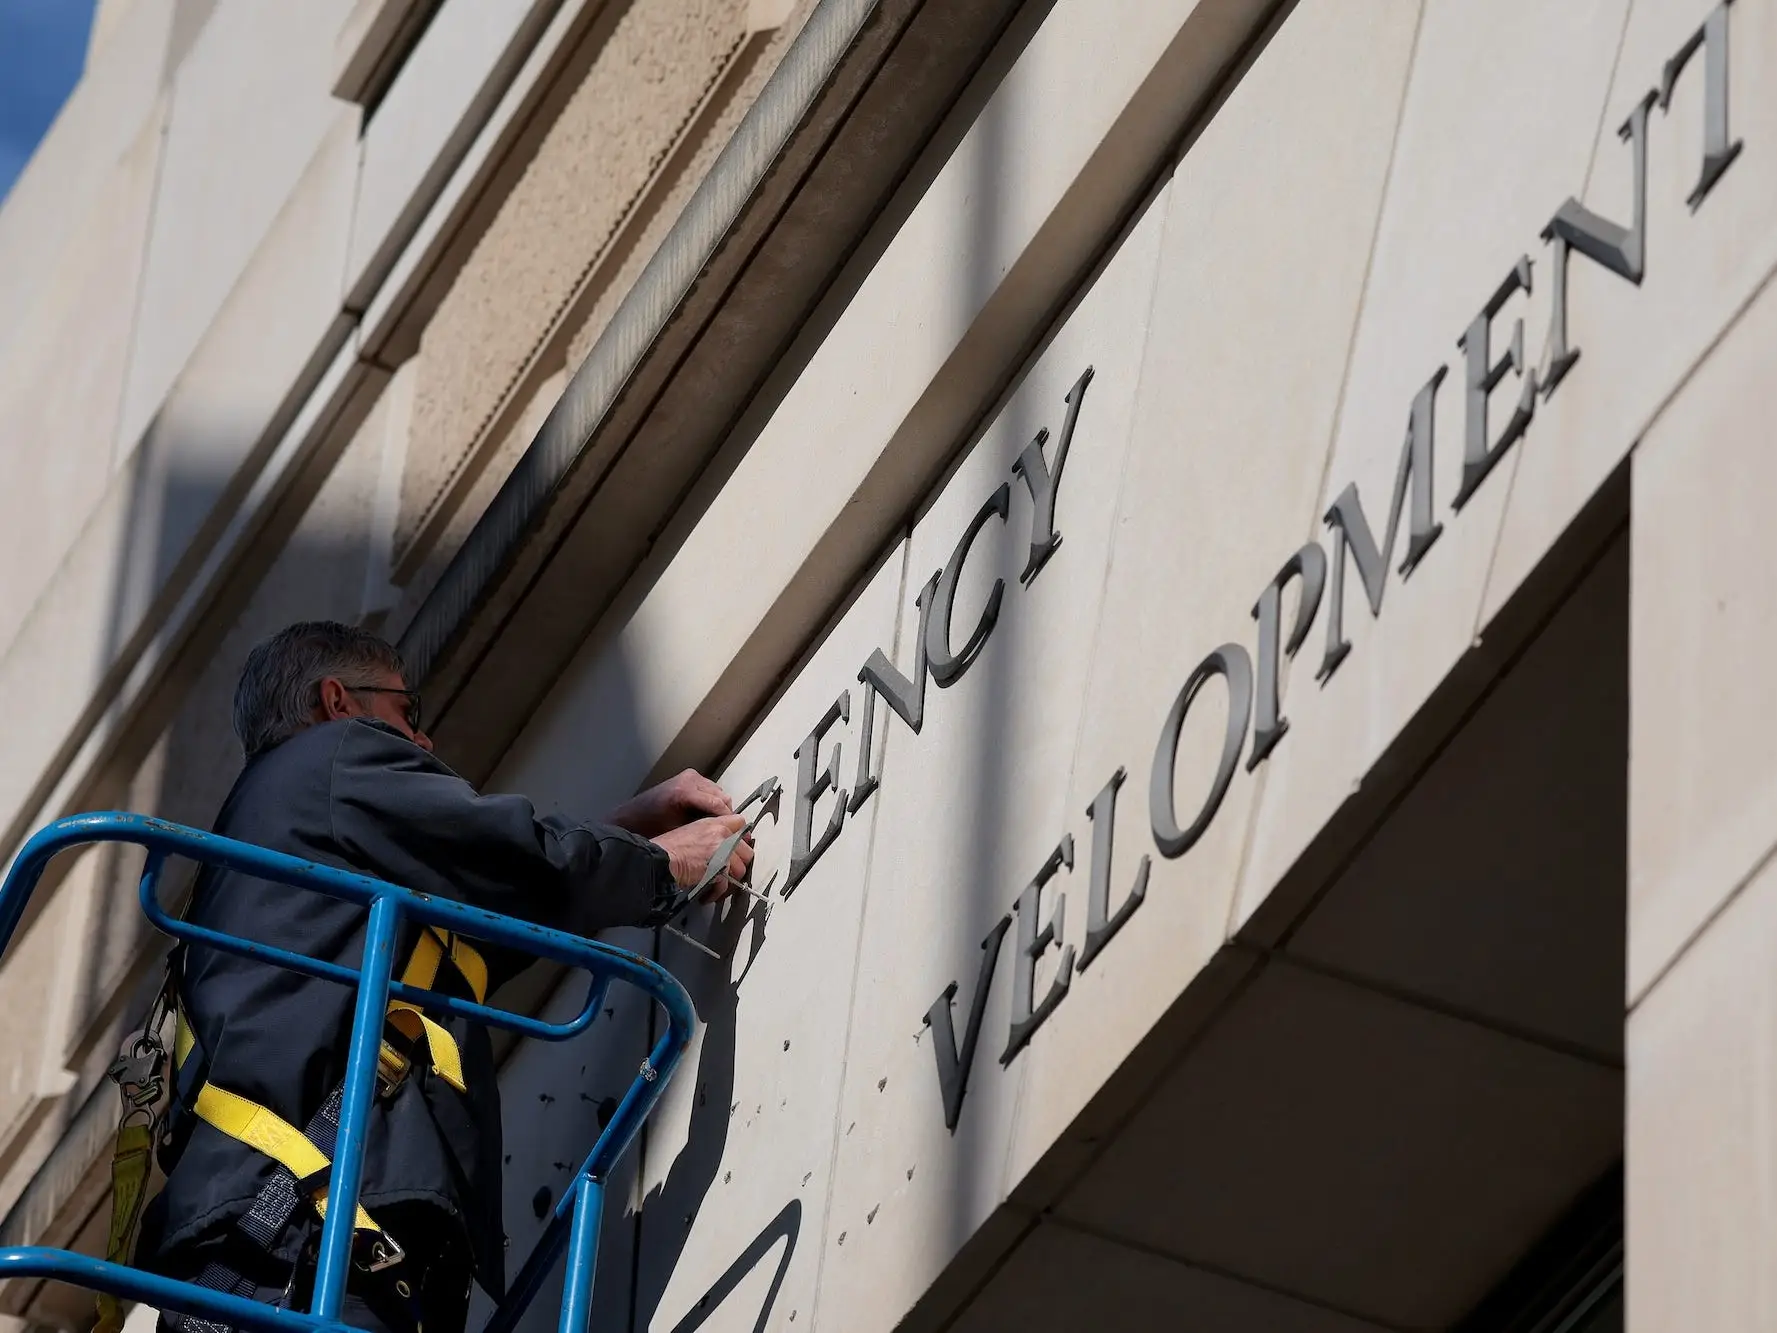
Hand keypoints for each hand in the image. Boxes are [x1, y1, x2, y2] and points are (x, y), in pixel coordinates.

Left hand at [607, 770, 732, 837]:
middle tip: (728, 832)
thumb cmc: (652, 827)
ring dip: (719, 808)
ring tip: (716, 826)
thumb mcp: (679, 831)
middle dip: (725, 815)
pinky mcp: (689, 777)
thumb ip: (702, 829)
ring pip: (718, 793)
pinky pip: (710, 790)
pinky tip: (706, 816)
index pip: (718, 805)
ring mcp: (690, 776)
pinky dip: (712, 802)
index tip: (736, 835)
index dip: (728, 821)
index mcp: (685, 791)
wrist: (632, 816)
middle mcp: (690, 779)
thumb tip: (724, 835)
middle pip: (721, 797)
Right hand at [652, 814, 754, 900]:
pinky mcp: (720, 869)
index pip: (740, 823)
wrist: (661, 860)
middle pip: (747, 850)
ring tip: (718, 884)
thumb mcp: (690, 831)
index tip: (739, 846)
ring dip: (730, 880)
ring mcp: (723, 852)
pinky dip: (718, 893)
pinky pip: (727, 885)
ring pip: (740, 869)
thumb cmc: (668, 848)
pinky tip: (709, 894)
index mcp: (714, 823)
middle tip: (730, 870)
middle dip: (739, 863)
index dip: (741, 836)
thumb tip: (720, 844)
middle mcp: (722, 835)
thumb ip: (710, 834)